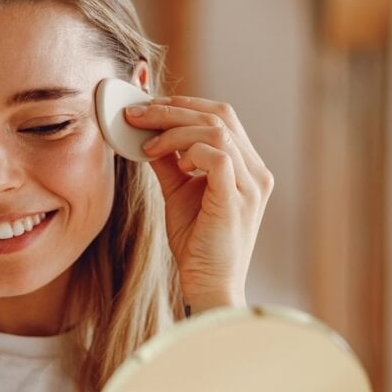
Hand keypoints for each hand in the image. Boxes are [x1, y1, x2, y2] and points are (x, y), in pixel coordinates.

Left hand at [126, 97, 273, 311]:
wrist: (208, 285)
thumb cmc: (197, 244)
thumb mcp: (179, 193)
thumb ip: (169, 163)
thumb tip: (147, 134)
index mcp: (247, 167)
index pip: (222, 116)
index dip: (184, 105)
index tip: (148, 108)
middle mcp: (256, 172)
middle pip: (219, 114)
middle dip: (172, 109)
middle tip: (136, 115)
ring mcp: (251, 185)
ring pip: (217, 130)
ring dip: (174, 131)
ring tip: (148, 147)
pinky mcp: (238, 198)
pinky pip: (218, 156)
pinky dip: (190, 152)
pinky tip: (176, 166)